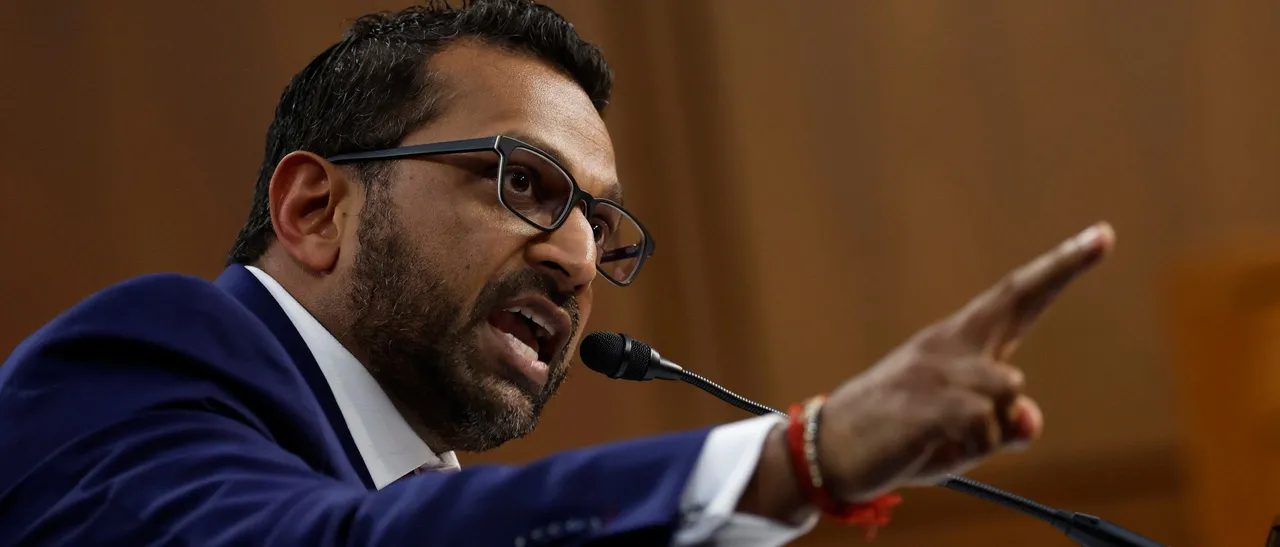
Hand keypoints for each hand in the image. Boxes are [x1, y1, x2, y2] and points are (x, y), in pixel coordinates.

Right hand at [813, 222, 1115, 501]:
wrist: (833, 450)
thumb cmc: (901, 436)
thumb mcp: (960, 433)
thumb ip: (1002, 424)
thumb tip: (1029, 419)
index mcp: (958, 343)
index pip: (1015, 299)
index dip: (1058, 269)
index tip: (1101, 237)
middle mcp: (949, 344)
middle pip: (1014, 300)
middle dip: (1061, 267)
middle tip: (1103, 236)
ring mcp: (936, 368)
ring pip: (1008, 391)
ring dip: (992, 428)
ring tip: (948, 438)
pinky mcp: (927, 401)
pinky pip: (983, 424)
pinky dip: (972, 445)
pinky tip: (934, 445)